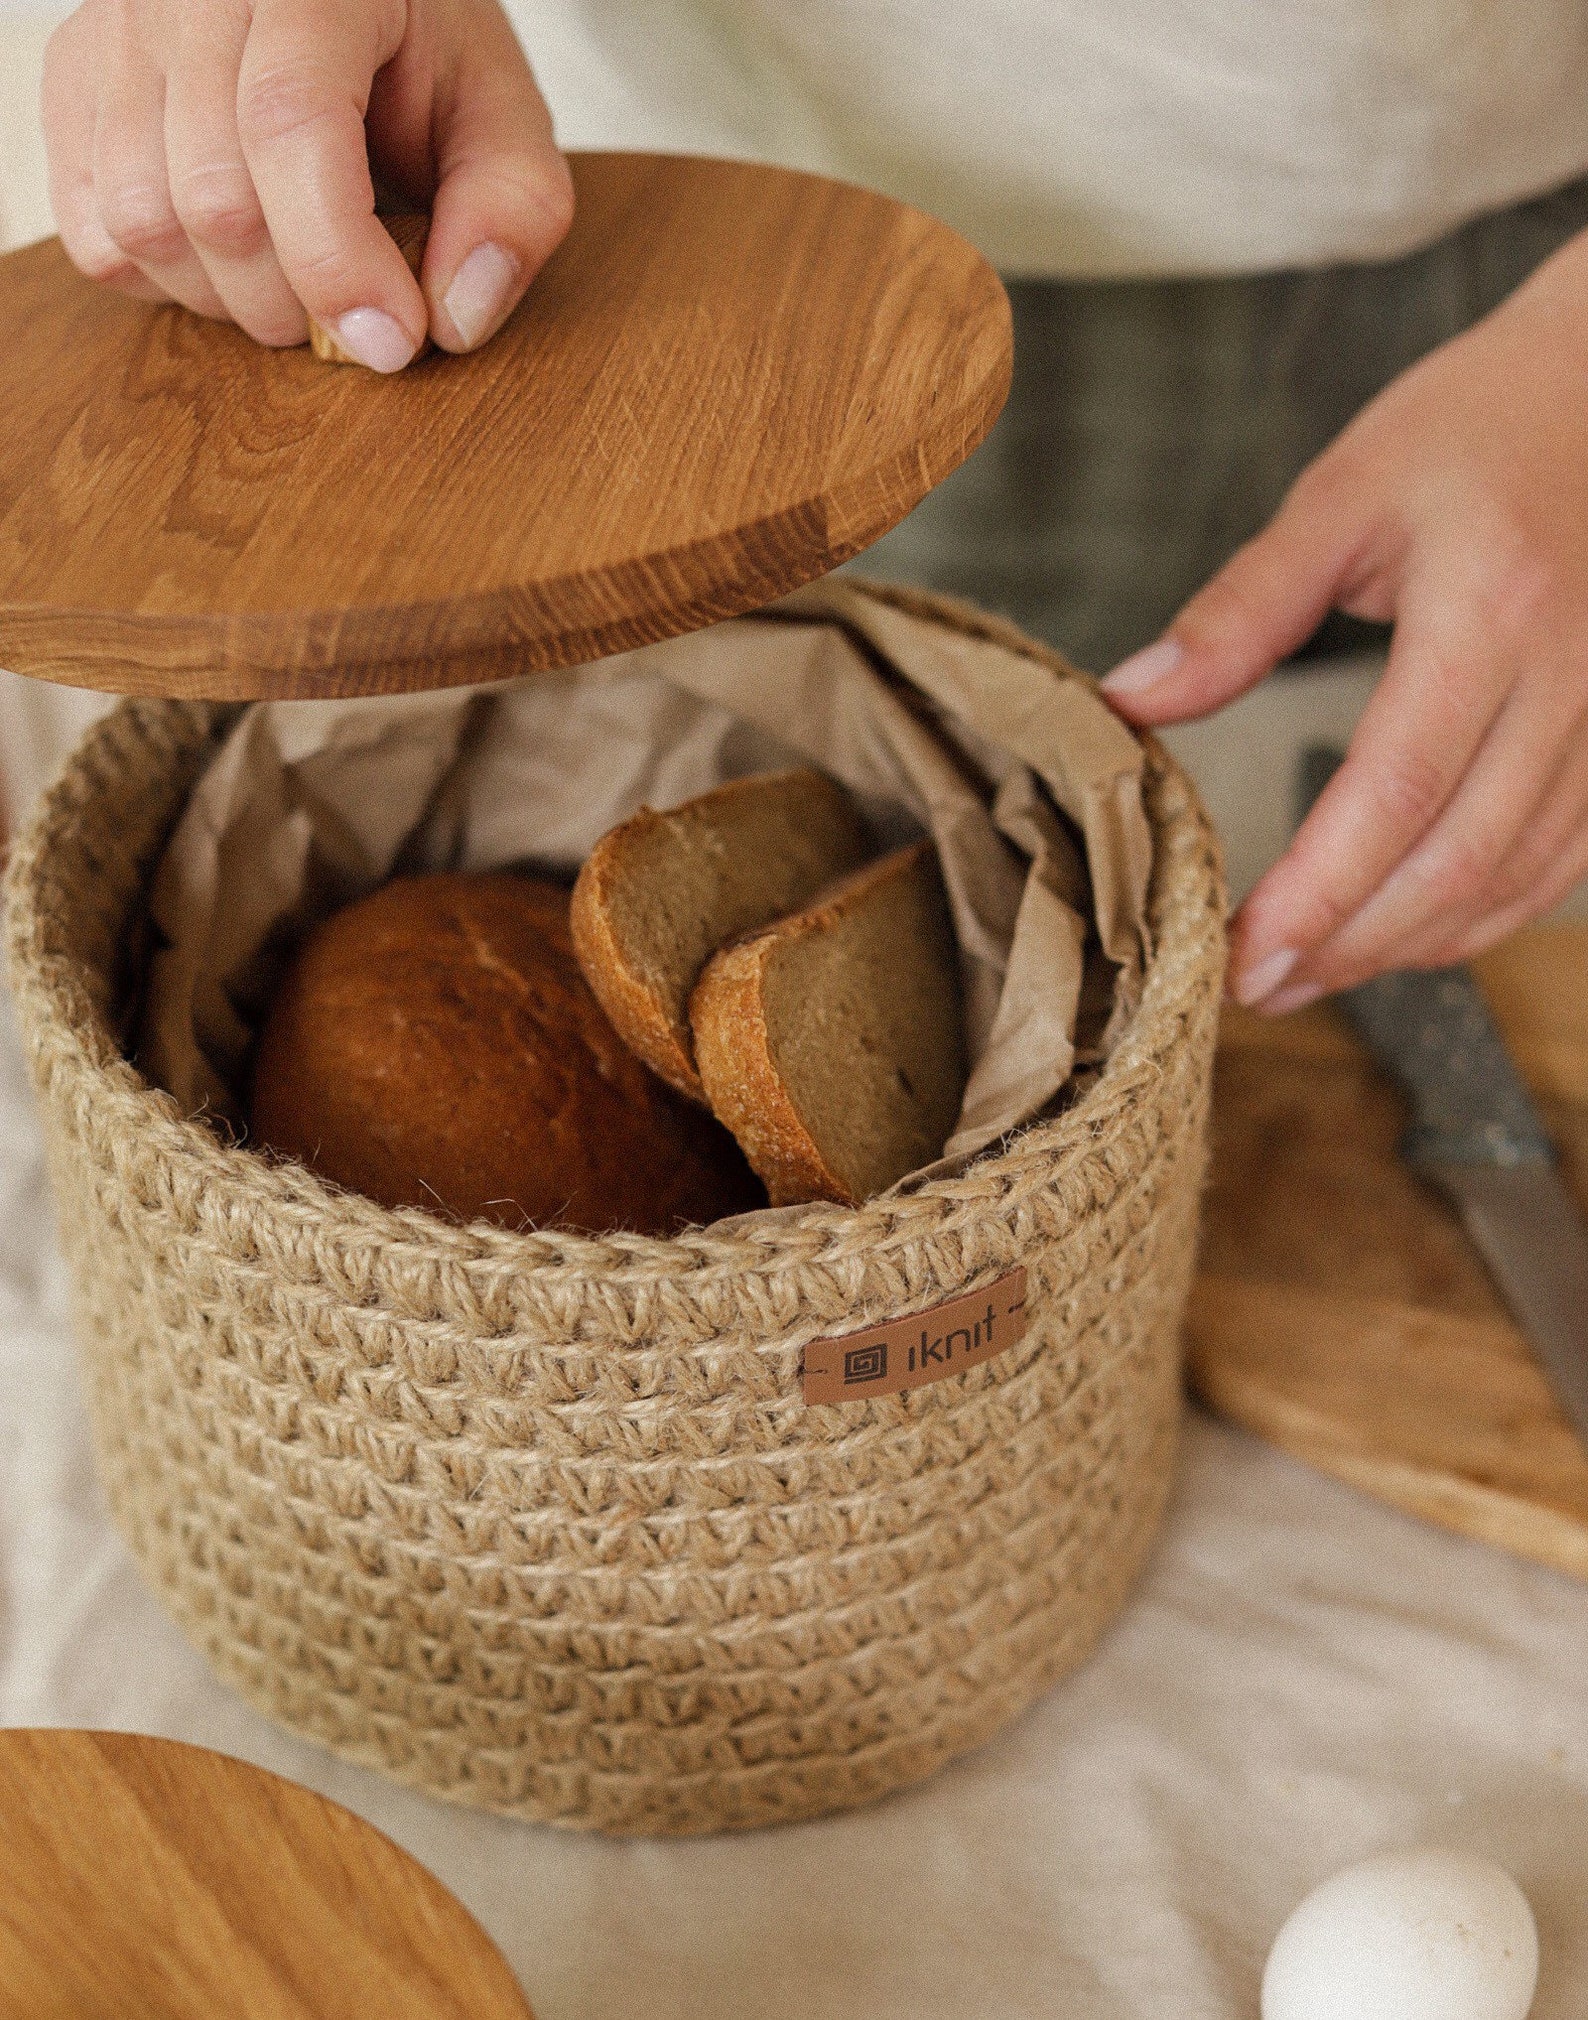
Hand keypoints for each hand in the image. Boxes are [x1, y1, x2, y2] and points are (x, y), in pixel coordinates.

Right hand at [42, 0, 573, 368]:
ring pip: (144, 226)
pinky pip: (97, 236)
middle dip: (298, 302)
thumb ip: (512, 213)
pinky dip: (171, 283)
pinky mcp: (75, 84)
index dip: (338, 262)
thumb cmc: (419, 57)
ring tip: (297, 282)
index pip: (289, 127)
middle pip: (214, 198)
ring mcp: (115, 33)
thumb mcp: (501, 119)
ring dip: (234, 302)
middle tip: (357, 311)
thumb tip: (453, 321)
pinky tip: (233, 259)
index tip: (392, 342)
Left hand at [1101, 228, 1587, 1011]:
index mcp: (1489, 613)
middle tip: (1259, 987)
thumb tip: (1132, 701)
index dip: (1317, 896)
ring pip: (1518, 878)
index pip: (1395, 795)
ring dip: (1413, 945)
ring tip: (1314, 975)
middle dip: (1353, 946)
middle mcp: (1571, 676)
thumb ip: (1237, 612)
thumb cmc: (1473, 424)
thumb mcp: (1343, 493)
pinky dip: (1482, 913)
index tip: (1240, 956)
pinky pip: (1563, 858)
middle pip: (1460, 860)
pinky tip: (1408, 933)